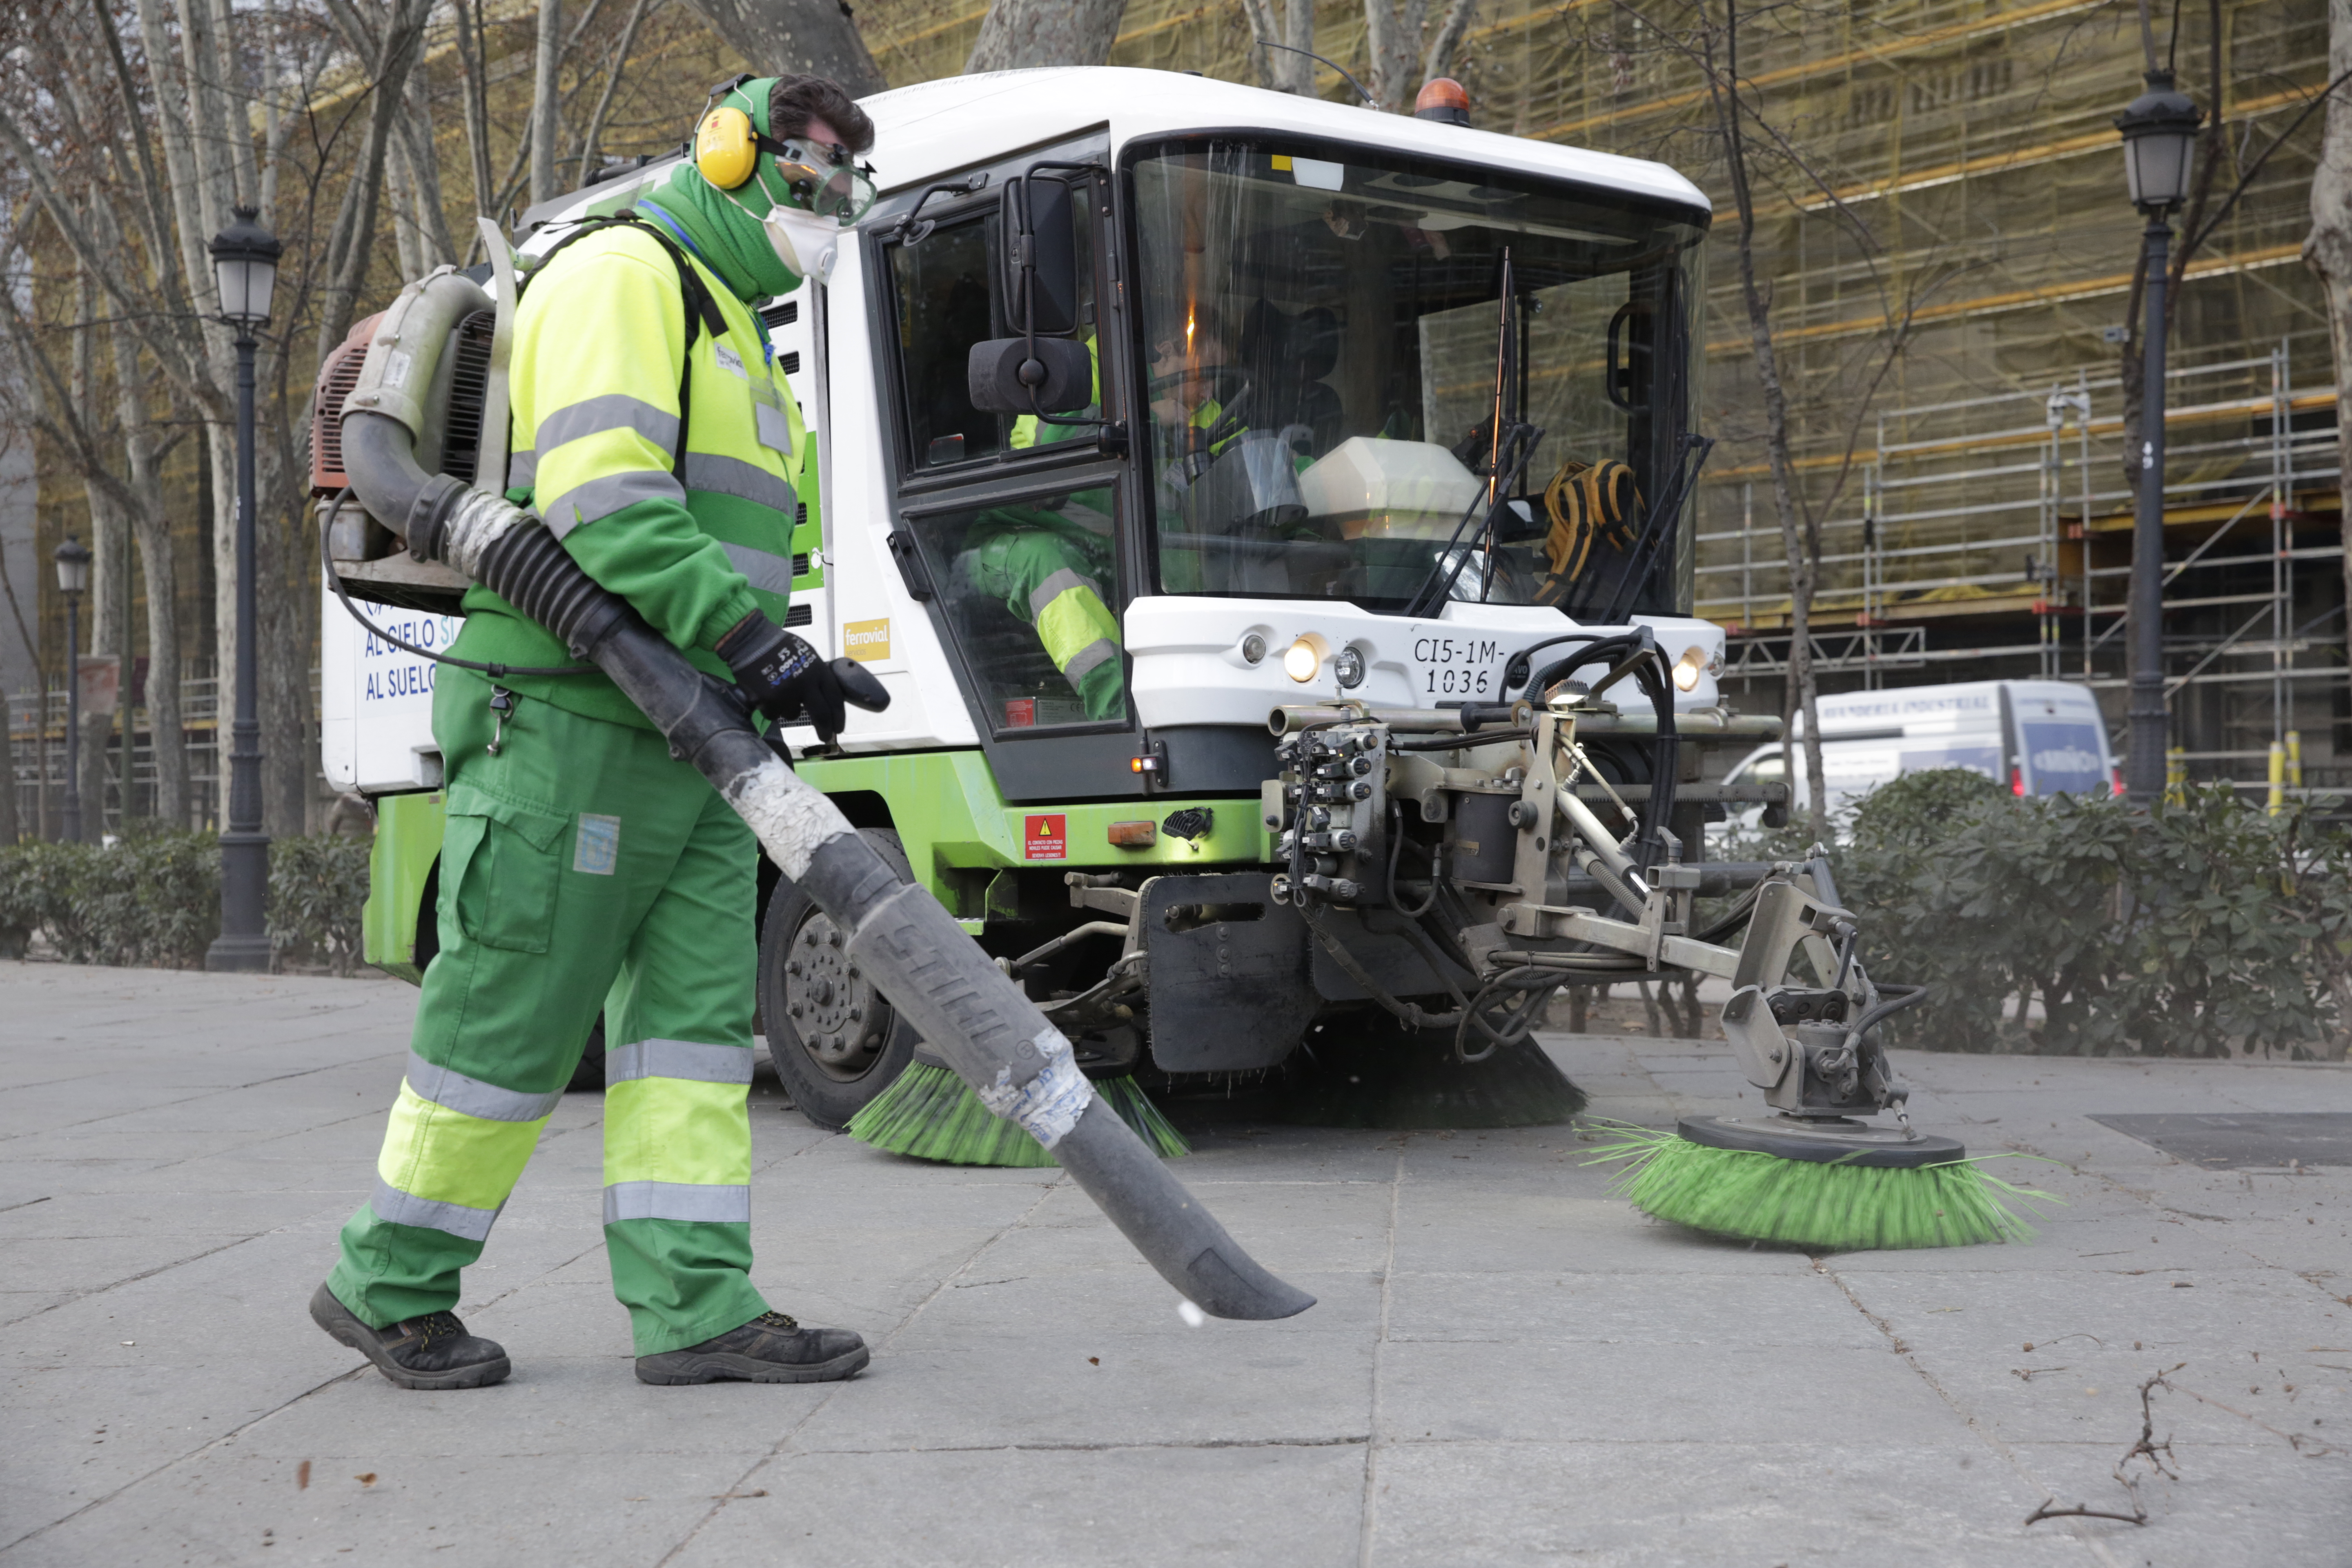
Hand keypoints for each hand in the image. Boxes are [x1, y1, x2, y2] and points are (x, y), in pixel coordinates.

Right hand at [716, 614, 843, 740]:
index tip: (838, 728)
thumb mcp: (807, 654)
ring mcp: (787, 693)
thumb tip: (826, 696)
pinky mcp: (769, 701)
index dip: (838, 716)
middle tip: (825, 737)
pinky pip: (773, 714)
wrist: (751, 641)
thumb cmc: (779, 645)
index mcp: (818, 670)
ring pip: (793, 714)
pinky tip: (765, 692)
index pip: (835, 698)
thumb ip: (817, 674)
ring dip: (788, 709)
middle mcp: (805, 683)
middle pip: (821, 714)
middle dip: (824, 729)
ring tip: (779, 692)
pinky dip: (770, 708)